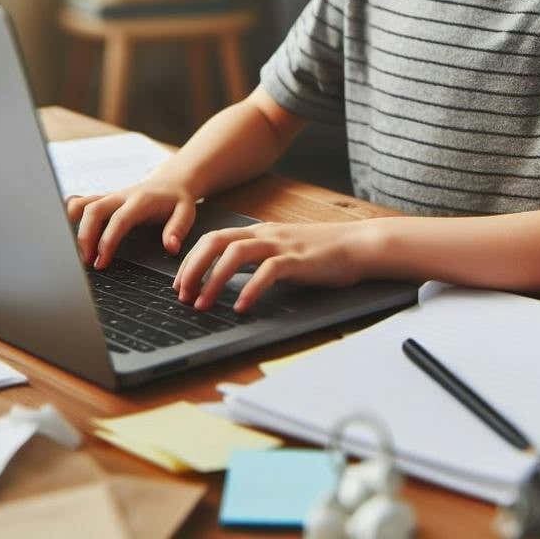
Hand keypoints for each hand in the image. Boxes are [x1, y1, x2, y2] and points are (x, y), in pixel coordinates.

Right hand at [65, 176, 197, 268]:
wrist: (172, 181)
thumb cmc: (177, 200)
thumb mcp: (187, 212)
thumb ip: (178, 228)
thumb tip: (170, 247)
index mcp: (141, 200)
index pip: (119, 219)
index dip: (107, 241)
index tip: (101, 262)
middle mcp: (121, 196)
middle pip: (94, 210)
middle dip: (85, 236)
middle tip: (85, 262)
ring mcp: (110, 196)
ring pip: (83, 205)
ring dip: (73, 227)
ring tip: (74, 252)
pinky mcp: (103, 199)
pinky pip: (81, 202)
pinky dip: (69, 214)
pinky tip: (63, 230)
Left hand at [173, 221, 372, 311]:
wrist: (359, 245)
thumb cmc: (324, 253)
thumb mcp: (285, 251)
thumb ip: (261, 259)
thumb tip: (232, 279)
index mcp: (261, 232)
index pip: (214, 238)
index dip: (191, 260)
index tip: (181, 284)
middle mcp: (266, 235)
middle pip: (216, 241)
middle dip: (193, 267)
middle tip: (183, 294)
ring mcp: (282, 246)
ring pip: (235, 253)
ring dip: (213, 279)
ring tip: (203, 304)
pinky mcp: (298, 260)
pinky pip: (268, 271)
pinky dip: (251, 289)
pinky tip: (242, 307)